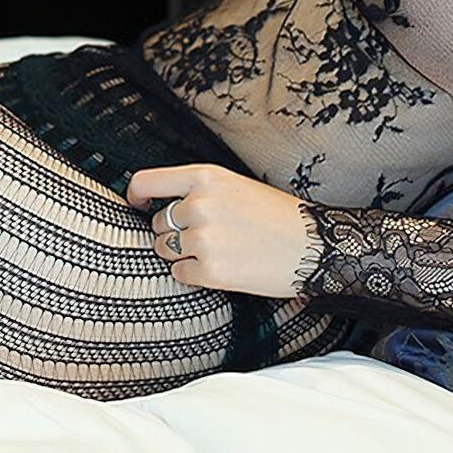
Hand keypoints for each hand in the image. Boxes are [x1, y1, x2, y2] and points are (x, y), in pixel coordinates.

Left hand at [124, 163, 320, 299]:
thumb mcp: (236, 186)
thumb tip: (159, 205)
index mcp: (205, 178)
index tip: (136, 204)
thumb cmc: (279, 216)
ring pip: (164, 249)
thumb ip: (198, 192)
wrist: (317, 247)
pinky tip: (223, 268)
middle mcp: (199, 205)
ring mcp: (203, 239)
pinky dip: (194, 274)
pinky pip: (179, 273)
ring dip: (182, 253)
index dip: (136, 195)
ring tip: (220, 251)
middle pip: (158, 222)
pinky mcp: (211, 271)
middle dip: (175, 231)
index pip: (146, 181)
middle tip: (211, 236)